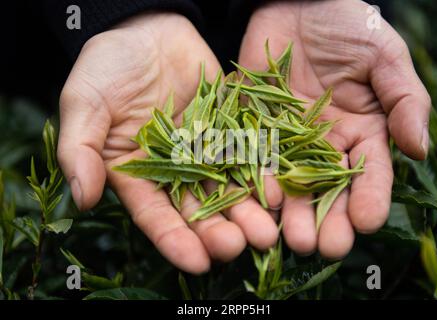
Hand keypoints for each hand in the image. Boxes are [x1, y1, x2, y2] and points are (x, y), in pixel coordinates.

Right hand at [57, 12, 278, 272]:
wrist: (147, 29)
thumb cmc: (107, 66)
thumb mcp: (85, 103)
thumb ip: (79, 149)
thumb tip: (82, 198)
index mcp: (137, 173)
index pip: (156, 215)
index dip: (175, 240)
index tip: (196, 262)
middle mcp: (175, 169)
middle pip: (198, 208)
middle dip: (218, 231)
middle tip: (239, 248)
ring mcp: (206, 150)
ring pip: (228, 188)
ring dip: (247, 212)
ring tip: (265, 233)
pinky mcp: (230, 129)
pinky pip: (248, 154)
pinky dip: (262, 173)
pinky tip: (277, 191)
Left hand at [239, 0, 430, 258]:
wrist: (298, 4)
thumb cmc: (348, 27)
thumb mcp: (385, 59)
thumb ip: (403, 101)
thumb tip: (418, 148)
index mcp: (360, 133)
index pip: (368, 173)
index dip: (369, 198)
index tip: (366, 222)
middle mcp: (322, 145)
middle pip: (326, 189)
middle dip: (327, 219)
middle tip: (325, 247)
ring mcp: (286, 140)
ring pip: (290, 183)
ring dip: (290, 212)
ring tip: (291, 239)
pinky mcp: (254, 128)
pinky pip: (254, 157)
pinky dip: (256, 179)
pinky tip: (259, 202)